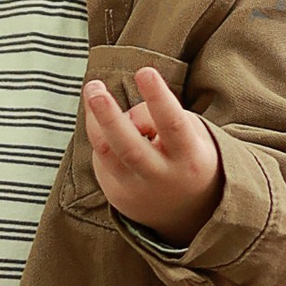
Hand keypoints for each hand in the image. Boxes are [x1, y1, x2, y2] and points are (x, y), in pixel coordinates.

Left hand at [84, 65, 221, 246]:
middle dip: (109, 116)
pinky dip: (101, 134)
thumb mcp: (192, 134)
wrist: (189, 213)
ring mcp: (136, 190)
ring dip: (94, 120)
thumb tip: (123, 114)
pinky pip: (102, 158)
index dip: (158, 98)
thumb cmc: (189, 157)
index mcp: (190, 158)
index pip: (173, 126)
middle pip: (130, 147)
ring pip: (107, 154)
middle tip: (95, 88)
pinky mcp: (116, 194)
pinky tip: (109, 123)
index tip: (145, 71)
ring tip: (93, 90)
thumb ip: (161, 118)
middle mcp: (162, 177)